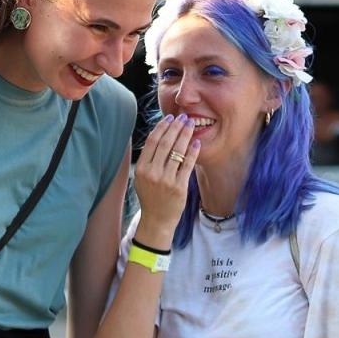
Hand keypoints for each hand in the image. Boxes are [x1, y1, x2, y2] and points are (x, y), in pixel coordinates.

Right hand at [134, 116, 198, 242]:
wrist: (157, 220)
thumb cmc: (151, 197)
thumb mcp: (142, 178)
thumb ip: (148, 159)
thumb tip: (158, 136)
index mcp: (142, 169)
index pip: (152, 142)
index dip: (162, 127)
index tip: (170, 118)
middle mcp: (153, 173)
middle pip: (165, 144)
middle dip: (176, 127)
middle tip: (184, 117)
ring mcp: (166, 180)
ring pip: (177, 152)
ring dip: (185, 135)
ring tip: (191, 124)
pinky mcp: (179, 187)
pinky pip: (187, 165)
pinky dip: (193, 152)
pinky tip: (196, 143)